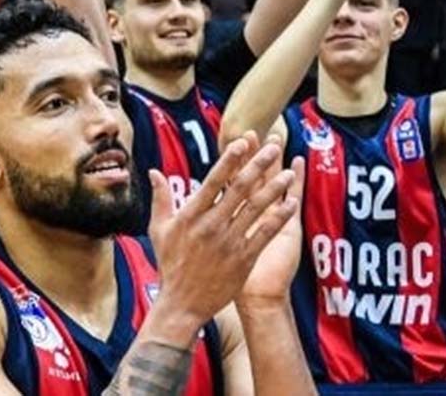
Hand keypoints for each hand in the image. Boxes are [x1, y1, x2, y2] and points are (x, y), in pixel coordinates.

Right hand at [148, 131, 299, 325]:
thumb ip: (160, 199)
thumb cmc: (170, 265)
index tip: (243, 142)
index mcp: (191, 215)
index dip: (230, 159)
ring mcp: (229, 242)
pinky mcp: (244, 258)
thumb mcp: (159, 230)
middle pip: (239, 188)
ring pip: (256, 208)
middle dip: (258, 165)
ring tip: (288, 173)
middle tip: (273, 147)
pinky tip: (291, 204)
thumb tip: (155, 171)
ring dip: (274, 188)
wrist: (182, 304)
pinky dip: (279, 218)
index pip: (214, 180)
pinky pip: (265, 233)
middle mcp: (211, 225)